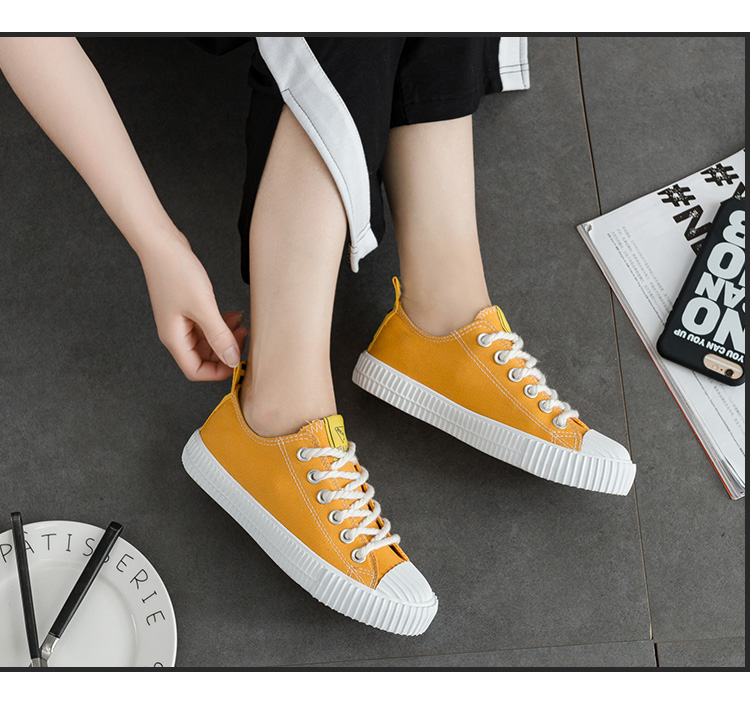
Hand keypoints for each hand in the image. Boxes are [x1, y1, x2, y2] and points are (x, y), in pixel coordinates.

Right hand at [138, 232, 247, 380]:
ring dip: (225, 336)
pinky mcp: (187, 309)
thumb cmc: (176, 271)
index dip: (218, 371)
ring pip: (207, 341)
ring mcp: (180, 321)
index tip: (237, 361)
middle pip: (203, 357)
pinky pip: (206, 326)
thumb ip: (219, 336)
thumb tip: (231, 360)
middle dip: (225, 351)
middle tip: (243, 336)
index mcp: (174, 338)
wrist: (162, 244)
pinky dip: (220, 324)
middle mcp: (175, 333)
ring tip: (240, 323)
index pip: (195, 370)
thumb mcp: (203, 307)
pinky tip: (232, 314)